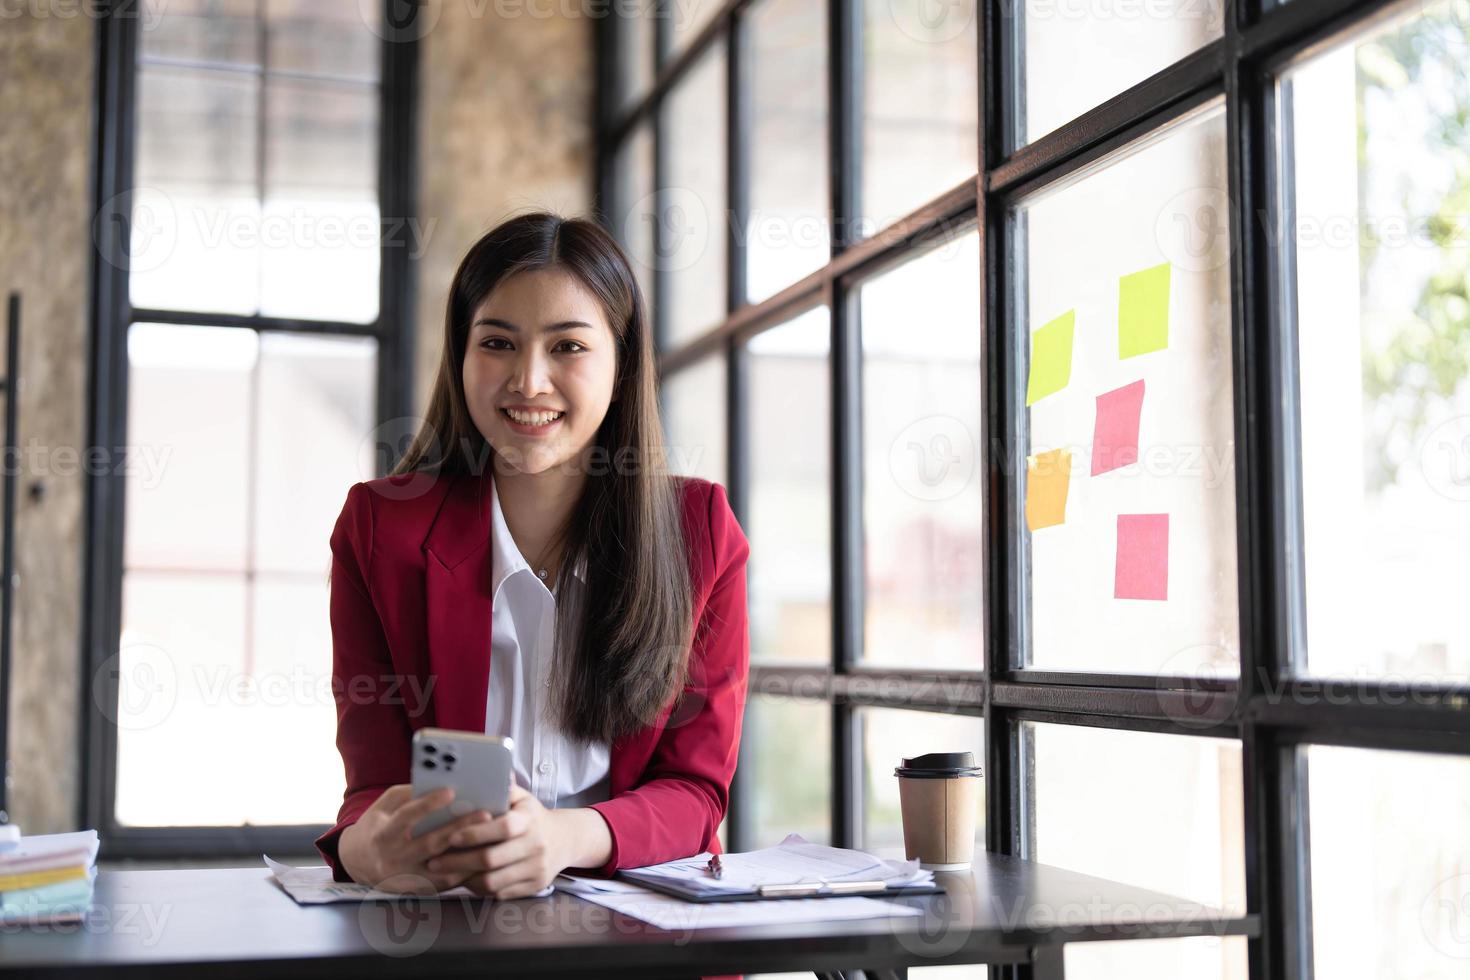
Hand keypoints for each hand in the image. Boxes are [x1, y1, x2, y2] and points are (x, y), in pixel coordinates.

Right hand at [337, 783, 495, 893]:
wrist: (358, 861)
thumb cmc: (377, 825)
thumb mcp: (384, 805)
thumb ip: (408, 795)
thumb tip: (439, 784)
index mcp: (383, 833)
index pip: (406, 817)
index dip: (428, 805)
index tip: (451, 792)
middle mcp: (392, 858)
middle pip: (429, 843)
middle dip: (459, 829)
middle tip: (485, 815)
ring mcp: (404, 878)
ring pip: (440, 868)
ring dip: (467, 854)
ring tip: (490, 838)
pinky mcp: (415, 890)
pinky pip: (443, 883)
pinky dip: (463, 872)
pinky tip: (480, 858)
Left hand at [424, 784, 563, 898]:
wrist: (565, 840)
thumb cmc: (533, 817)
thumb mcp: (523, 798)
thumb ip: (503, 788)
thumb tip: (487, 773)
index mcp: (530, 820)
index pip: (503, 828)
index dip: (475, 833)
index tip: (451, 837)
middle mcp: (536, 845)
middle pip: (491, 859)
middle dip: (458, 862)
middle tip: (434, 861)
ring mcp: (536, 869)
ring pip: (493, 882)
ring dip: (465, 879)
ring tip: (446, 873)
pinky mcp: (534, 887)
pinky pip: (500, 894)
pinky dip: (479, 889)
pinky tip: (466, 880)